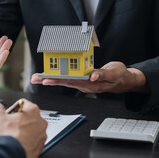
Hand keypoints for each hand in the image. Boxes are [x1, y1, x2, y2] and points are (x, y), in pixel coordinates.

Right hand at [0, 100, 47, 157]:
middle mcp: (41, 122)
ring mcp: (42, 135)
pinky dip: (26, 141)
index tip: (7, 115)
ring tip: (13, 135)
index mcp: (33, 111)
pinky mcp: (40, 146)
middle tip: (9, 126)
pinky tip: (17, 143)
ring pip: (31, 129)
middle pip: (28, 116)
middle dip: (18, 120)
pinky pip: (33, 140)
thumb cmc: (8, 137)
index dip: (12, 109)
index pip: (22, 103)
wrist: (11, 156)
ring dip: (23, 131)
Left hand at [31, 62, 148, 93]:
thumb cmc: (119, 75)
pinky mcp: (82, 79)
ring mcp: (82, 82)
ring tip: (38, 77)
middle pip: (63, 81)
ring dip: (50, 78)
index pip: (70, 81)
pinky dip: (58, 76)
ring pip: (64, 80)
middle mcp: (84, 84)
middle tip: (35, 79)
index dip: (57, 80)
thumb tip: (92, 76)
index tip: (46, 79)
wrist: (123, 79)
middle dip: (48, 80)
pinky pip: (68, 78)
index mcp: (90, 83)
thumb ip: (104, 74)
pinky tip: (50, 75)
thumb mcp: (114, 73)